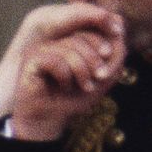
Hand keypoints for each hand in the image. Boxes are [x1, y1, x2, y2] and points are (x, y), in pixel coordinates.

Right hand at [6, 7, 125, 140]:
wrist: (49, 120)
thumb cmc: (73, 99)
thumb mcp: (102, 79)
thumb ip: (114, 56)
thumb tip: (120, 31)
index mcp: (71, 42)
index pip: (91, 30)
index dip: (104, 47)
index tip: (107, 72)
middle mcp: (55, 42)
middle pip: (81, 37)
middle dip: (95, 60)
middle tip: (99, 78)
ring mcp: (42, 49)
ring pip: (69, 49)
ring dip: (82, 72)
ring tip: (83, 87)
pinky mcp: (31, 60)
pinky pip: (55, 61)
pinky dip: (65, 77)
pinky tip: (63, 87)